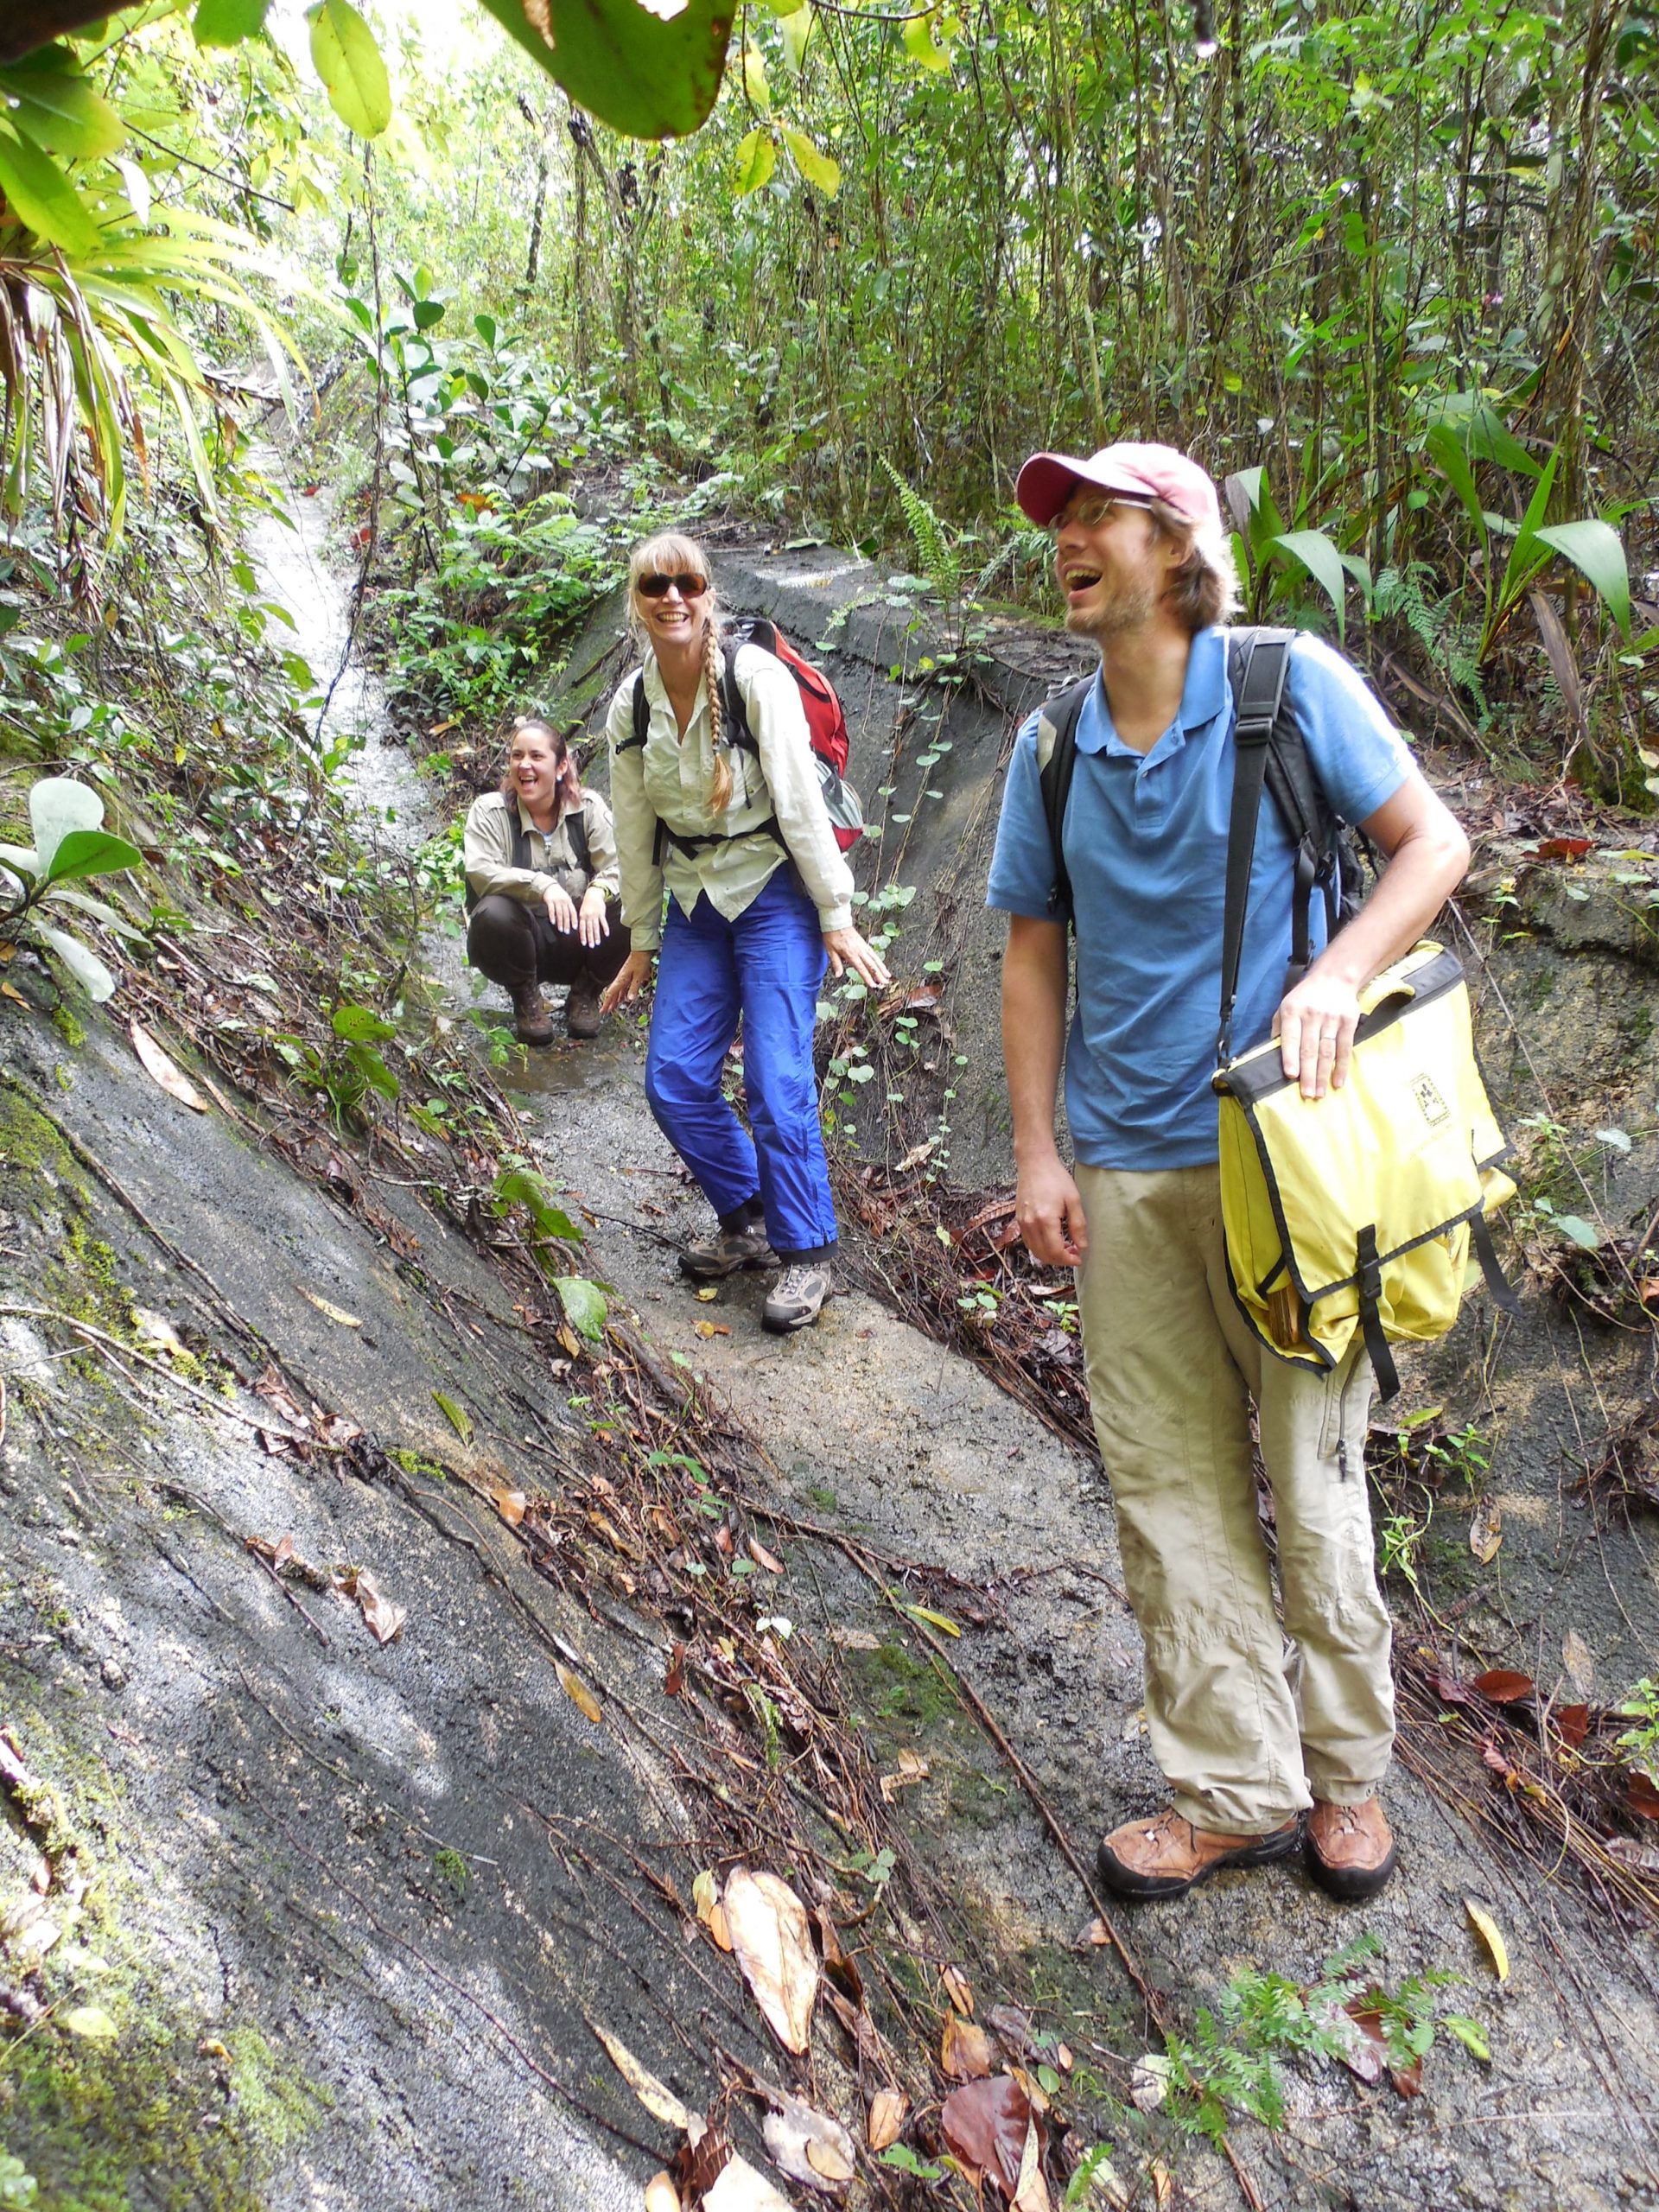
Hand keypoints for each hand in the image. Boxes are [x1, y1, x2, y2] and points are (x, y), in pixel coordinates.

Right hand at [544, 884, 579, 935]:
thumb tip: (572, 920)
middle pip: (566, 914)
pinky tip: (553, 922)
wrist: (550, 886)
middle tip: (567, 932)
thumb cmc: (559, 895)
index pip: (573, 912)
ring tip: (560, 929)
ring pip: (559, 913)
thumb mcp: (566, 899)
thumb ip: (568, 908)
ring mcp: (557, 901)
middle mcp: (564, 901)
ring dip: (560, 922)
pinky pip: (551, 910)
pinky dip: (552, 916)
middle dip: (567, 924)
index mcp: (569, 902)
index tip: (574, 928)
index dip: (574, 920)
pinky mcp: (549, 901)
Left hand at [578, 888, 609, 948]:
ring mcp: (595, 915)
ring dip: (597, 936)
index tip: (584, 943)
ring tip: (597, 943)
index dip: (583, 936)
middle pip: (589, 929)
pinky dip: (605, 928)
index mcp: (582, 917)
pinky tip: (606, 934)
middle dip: (590, 938)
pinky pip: (603, 922)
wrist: (593, 894)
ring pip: (596, 927)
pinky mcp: (601, 914)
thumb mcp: (581, 911)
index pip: (582, 928)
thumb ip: (582, 920)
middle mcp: (588, 917)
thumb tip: (580, 930)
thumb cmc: (586, 904)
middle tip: (591, 946)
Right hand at [600, 949, 654, 1013]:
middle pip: (612, 993)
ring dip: (615, 1000)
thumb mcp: (638, 976)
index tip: (603, 1011)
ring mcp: (624, 978)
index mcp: (621, 980)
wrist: (641, 951)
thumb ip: (634, 988)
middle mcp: (620, 979)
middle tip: (605, 1011)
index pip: (611, 994)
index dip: (606, 1003)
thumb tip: (629, 999)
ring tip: (613, 1007)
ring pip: (618, 991)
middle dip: (609, 1003)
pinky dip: (622, 994)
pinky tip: (623, 998)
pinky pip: (623, 988)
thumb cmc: (640, 961)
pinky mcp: (628, 976)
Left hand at [823, 926, 891, 990]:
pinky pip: (873, 953)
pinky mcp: (864, 943)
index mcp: (851, 953)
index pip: (861, 968)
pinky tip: (882, 965)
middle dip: (879, 975)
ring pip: (875, 958)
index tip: (873, 985)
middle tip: (885, 983)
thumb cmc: (832, 935)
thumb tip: (838, 975)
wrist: (837, 921)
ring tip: (888, 976)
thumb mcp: (830, 950)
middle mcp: (859, 950)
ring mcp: (863, 946)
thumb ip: (836, 963)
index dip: (868, 978)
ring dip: (882, 968)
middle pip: (871, 965)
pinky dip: (879, 960)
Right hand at [1016, 1150, 1088, 1266]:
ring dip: (1049, 1255)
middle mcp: (1030, 1224)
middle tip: (1074, 1254)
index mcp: (1046, 1220)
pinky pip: (1028, 1241)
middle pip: (1044, 1255)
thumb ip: (1078, 1225)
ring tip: (1064, 1248)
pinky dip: (1040, 1247)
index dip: (1068, 1259)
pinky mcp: (1019, 1219)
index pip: (1056, 1251)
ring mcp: (1022, 1222)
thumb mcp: (1073, 1200)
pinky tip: (1051, 1241)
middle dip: (1060, 1260)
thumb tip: (1082, 1246)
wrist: (1035, 1163)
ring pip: (1034, 1250)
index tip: (1079, 1258)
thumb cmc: (1056, 1178)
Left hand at [1275, 968, 1361, 1099]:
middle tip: (1307, 1094)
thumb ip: (1278, 1028)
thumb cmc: (1305, 997)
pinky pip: (1344, 1048)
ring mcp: (1332, 1019)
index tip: (1291, 1075)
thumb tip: (1270, 1053)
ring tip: (1320, 1093)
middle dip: (1308, 1074)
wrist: (1335, 977)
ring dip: (1324, 1075)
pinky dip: (1342, 1067)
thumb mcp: (1285, 1006)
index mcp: (1292, 1012)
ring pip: (1327, 1052)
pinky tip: (1338, 1082)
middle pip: (1310, 1049)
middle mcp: (1312, 1015)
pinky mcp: (1348, 1023)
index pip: (1291, 1038)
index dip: (1291, 1057)